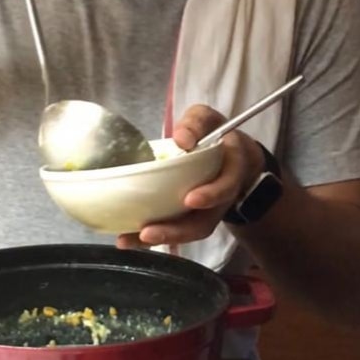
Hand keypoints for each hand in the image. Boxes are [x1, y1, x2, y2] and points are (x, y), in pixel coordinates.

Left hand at [116, 104, 263, 249]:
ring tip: (130, 240)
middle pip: (205, 221)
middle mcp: (222, 195)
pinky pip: (176, 230)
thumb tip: (181, 138)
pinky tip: (128, 239)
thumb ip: (195, 123)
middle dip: (177, 230)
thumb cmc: (212, 132)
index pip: (227, 184)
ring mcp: (207, 210)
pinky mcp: (191, 216)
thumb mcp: (205, 118)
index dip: (212, 194)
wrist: (227, 152)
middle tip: (148, 232)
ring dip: (161, 237)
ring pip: (189, 231)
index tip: (190, 199)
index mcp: (231, 167)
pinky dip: (154, 236)